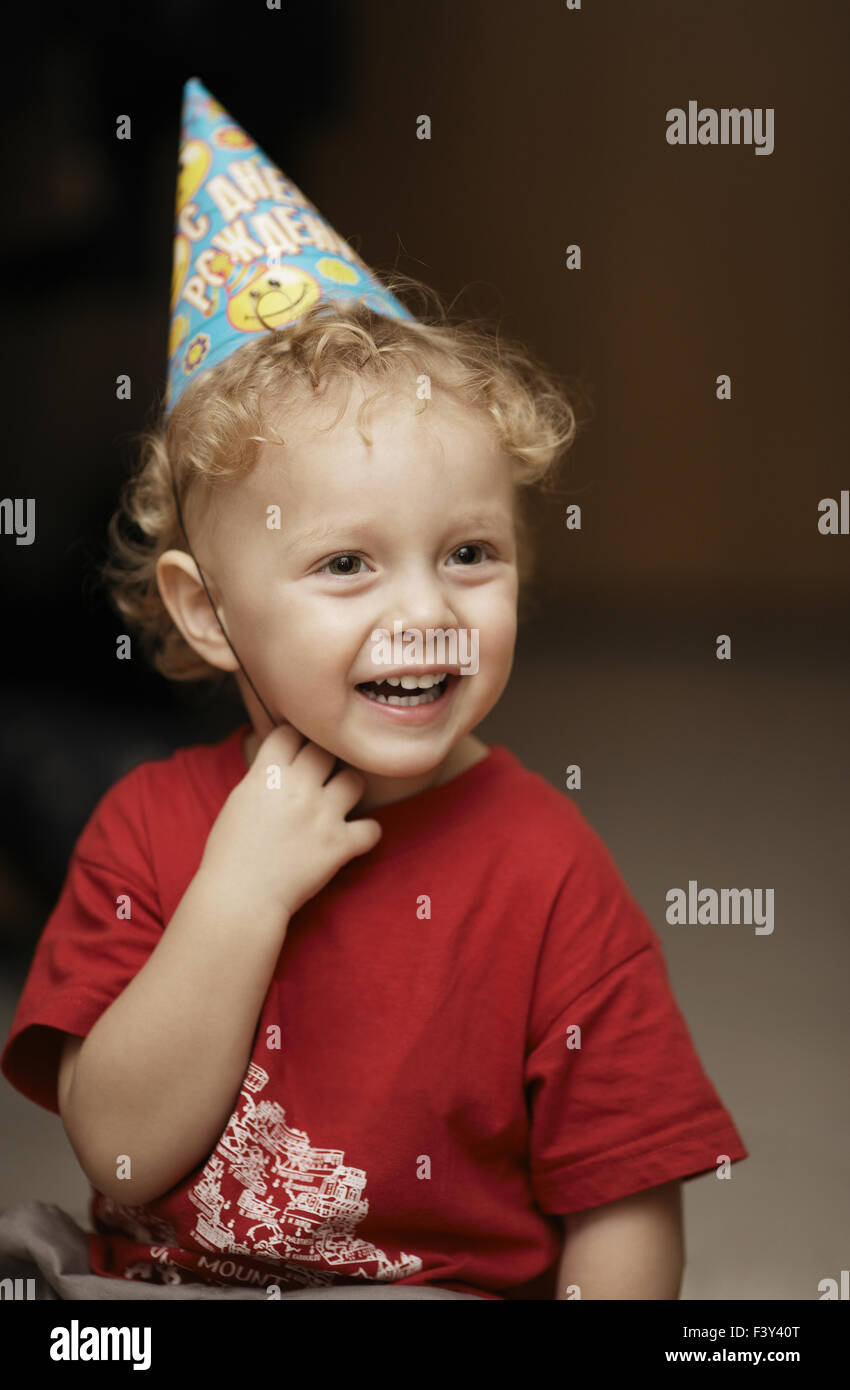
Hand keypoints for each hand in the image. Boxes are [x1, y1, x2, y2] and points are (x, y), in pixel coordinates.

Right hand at [199, 724, 381, 918]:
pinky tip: (353, 838)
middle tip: (319, 777)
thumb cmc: (229, 854)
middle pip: (326, 750)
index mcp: (267, 775)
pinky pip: (372, 828)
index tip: (296, 753)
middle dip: (323, 761)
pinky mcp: (340, 845)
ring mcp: (323, 816)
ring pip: (355, 780)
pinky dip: (366, 834)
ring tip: (338, 803)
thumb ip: (264, 775)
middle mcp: (298, 789)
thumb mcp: (238, 800)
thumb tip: (284, 758)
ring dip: (348, 790)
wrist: (239, 899)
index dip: (295, 740)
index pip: (291, 732)